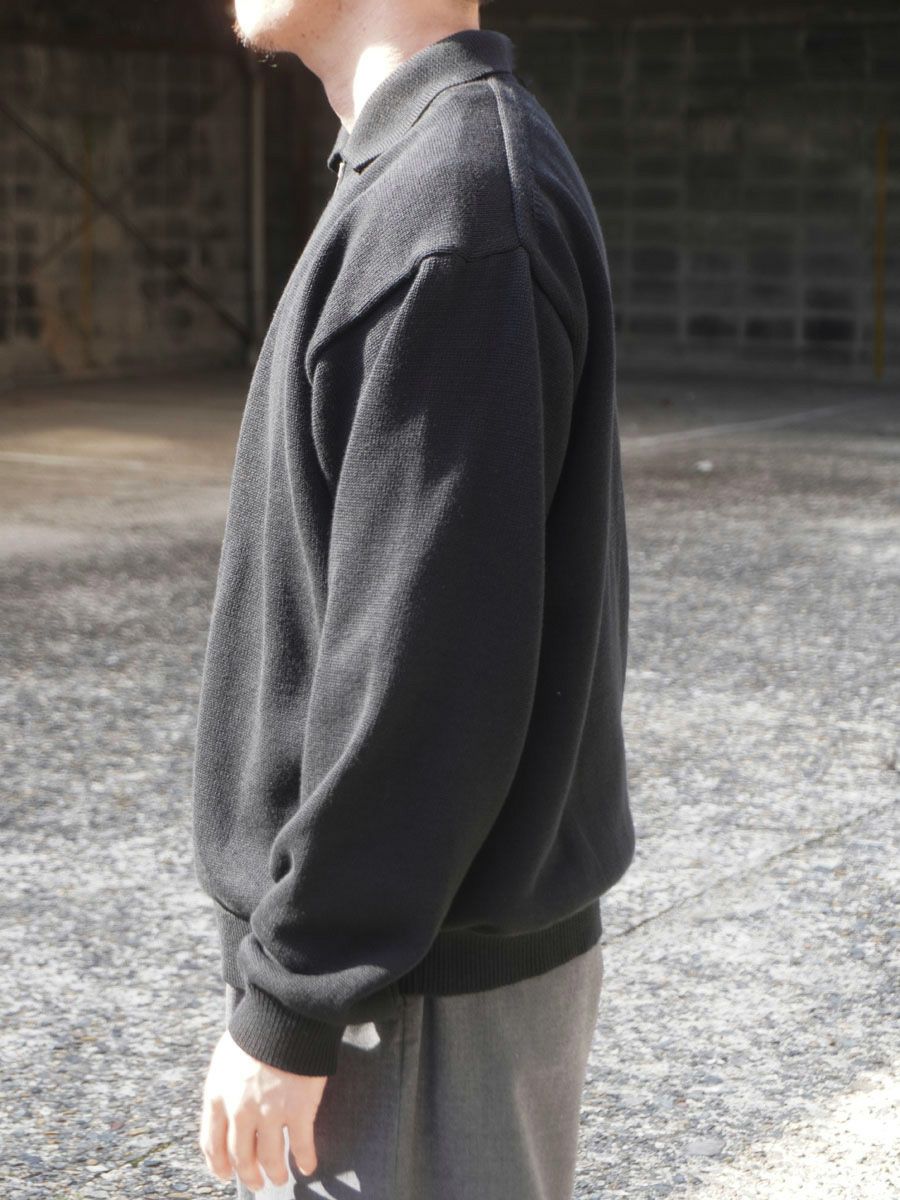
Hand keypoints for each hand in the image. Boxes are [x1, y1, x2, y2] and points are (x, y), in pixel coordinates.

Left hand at [198, 1029, 328, 1191]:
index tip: (226, 1174)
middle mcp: (239, 1110)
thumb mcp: (224, 1058)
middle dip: (249, 1174)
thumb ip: (222, 1087)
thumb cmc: (255, 1030)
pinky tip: (308, 1166)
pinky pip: (300, 1145)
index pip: (211, 1143)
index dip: (218, 1164)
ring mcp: (269, 1112)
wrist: (285, 1013)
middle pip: (240, 1157)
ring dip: (275, 1173)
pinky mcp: (298, 1109)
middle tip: (256, 1182)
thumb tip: (224, 1111)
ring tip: (280, 1177)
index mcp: (217, 1095)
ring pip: (269, 1158)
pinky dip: (305, 1160)